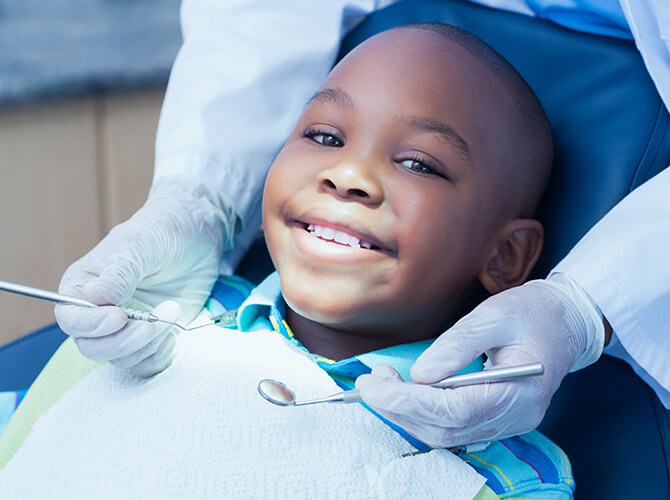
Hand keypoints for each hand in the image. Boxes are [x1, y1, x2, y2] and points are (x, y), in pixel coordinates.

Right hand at [55, 176, 234, 376]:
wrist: (196, 235)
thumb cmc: (160, 232)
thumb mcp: (139, 245)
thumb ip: (119, 274)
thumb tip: (94, 298)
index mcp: (83, 286)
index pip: (71, 319)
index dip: (90, 325)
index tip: (119, 317)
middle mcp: (99, 312)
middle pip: (92, 347)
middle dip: (122, 342)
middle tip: (151, 325)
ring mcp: (126, 328)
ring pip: (121, 359)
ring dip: (147, 345)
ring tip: (171, 312)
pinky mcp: (152, 339)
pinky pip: (146, 364)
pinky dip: (159, 356)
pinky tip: (173, 333)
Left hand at [356, 274, 604, 447]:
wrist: (564, 323)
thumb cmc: (532, 314)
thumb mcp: (494, 315)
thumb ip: (457, 345)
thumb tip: (420, 374)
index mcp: (520, 393)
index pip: (455, 411)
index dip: (409, 402)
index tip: (374, 385)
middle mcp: (515, 418)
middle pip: (446, 430)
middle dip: (400, 408)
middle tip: (370, 381)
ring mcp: (506, 423)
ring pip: (445, 435)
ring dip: (406, 414)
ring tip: (380, 383)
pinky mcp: (495, 419)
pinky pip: (452, 428)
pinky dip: (420, 415)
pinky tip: (402, 394)